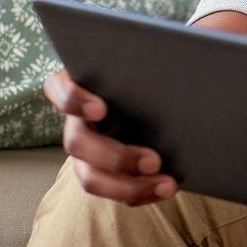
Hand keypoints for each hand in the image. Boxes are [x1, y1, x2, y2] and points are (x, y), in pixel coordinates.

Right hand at [44, 68, 176, 204]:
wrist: (168, 88)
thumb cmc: (155, 64)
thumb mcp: (154, 55)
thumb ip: (155, 54)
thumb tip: (186, 55)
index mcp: (80, 82)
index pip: (60, 88)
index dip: (75, 100)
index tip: (102, 108)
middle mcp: (76, 120)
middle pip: (78, 144)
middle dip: (115, 156)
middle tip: (154, 160)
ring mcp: (87, 149)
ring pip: (91, 177)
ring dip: (129, 185)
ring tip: (167, 183)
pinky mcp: (104, 171)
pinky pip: (115, 192)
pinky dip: (142, 193)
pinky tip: (168, 187)